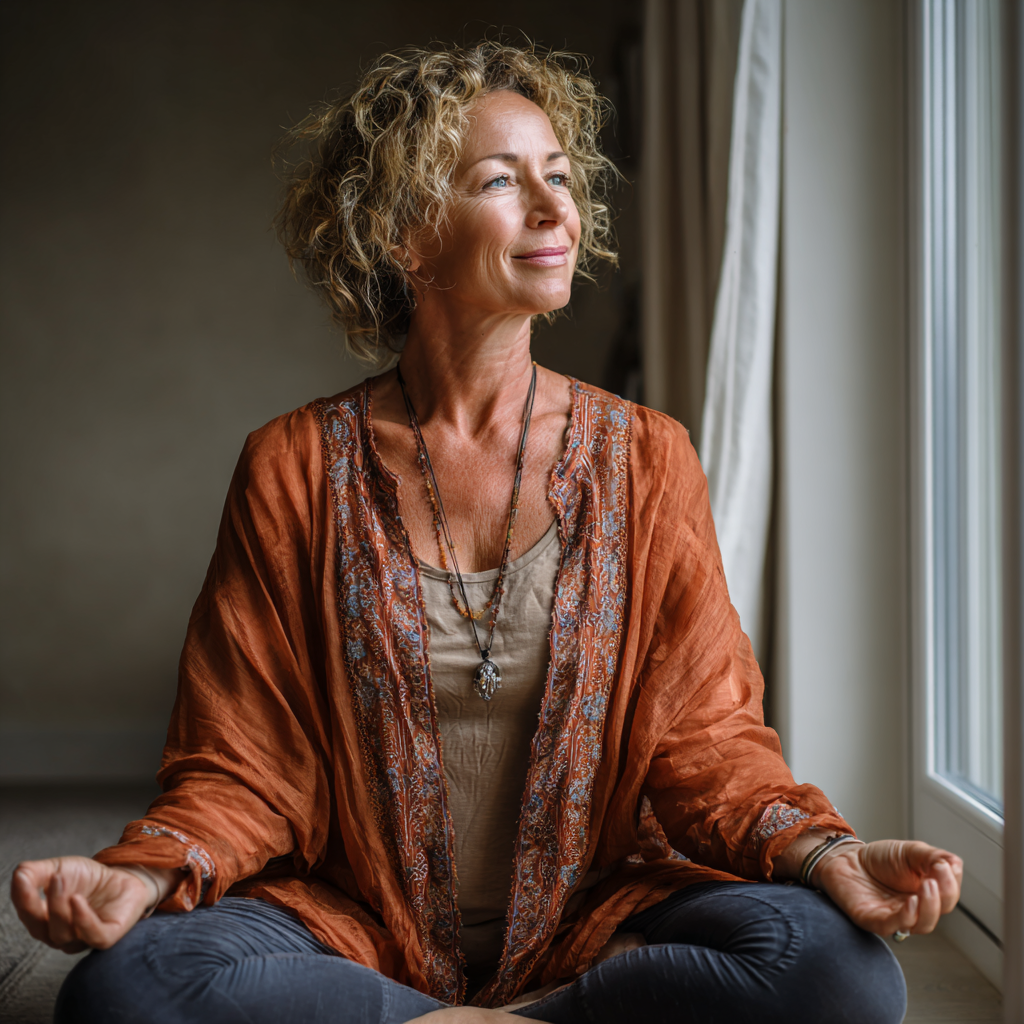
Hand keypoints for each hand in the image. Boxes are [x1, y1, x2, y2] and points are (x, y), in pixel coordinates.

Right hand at [10, 856, 175, 951]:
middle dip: (41, 904)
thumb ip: (35, 873)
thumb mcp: (60, 868)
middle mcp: (60, 935)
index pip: (28, 915)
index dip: (22, 899)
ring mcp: (83, 939)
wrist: (125, 877)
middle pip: (42, 928)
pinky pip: (93, 936)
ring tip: (63, 880)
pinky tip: (77, 901)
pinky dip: (83, 920)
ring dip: (60, 907)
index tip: (20, 878)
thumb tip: (18, 875)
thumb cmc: (89, 878)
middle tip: (52, 878)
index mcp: (45, 921)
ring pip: (64, 933)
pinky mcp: (107, 937)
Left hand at [814, 839, 962, 936]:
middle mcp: (915, 909)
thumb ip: (933, 857)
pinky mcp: (875, 920)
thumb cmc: (877, 859)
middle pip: (939, 912)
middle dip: (944, 896)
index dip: (951, 883)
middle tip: (936, 879)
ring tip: (928, 886)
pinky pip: (895, 926)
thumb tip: (954, 865)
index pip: (948, 895)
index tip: (944, 866)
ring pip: (922, 924)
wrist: (843, 858)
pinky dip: (907, 916)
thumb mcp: (909, 851)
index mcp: (926, 892)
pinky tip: (911, 901)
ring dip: (929, 908)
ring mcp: (896, 917)